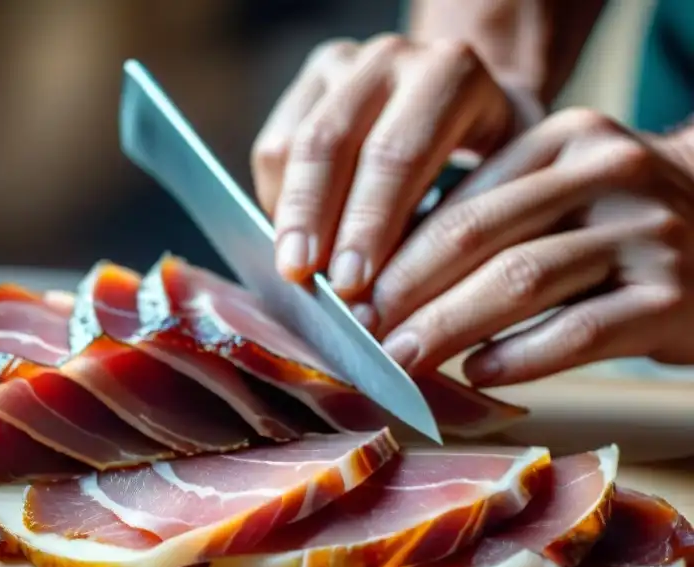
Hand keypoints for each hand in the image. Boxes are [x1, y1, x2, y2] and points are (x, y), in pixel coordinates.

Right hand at [251, 35, 523, 300]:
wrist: (477, 107)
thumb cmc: (498, 162)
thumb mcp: (503, 188)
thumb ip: (454, 229)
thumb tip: (392, 297)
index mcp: (451, 75)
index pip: (397, 154)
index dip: (368, 222)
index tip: (350, 282)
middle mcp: (393, 60)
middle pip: (332, 143)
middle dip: (313, 219)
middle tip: (304, 279)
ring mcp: (344, 66)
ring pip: (292, 146)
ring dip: (288, 216)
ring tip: (292, 271)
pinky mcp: (309, 83)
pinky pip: (273, 149)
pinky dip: (276, 201)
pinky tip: (295, 241)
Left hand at [369, 108, 693, 384]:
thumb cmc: (608, 228)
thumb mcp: (553, 196)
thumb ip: (483, 219)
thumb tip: (373, 279)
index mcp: (562, 138)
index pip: (459, 197)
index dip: (392, 250)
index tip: (345, 292)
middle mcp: (607, 172)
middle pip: (478, 235)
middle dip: (404, 290)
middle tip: (358, 333)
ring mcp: (646, 232)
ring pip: (521, 281)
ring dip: (447, 327)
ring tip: (399, 361)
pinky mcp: (671, 297)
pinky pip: (578, 332)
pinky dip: (519, 357)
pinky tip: (478, 374)